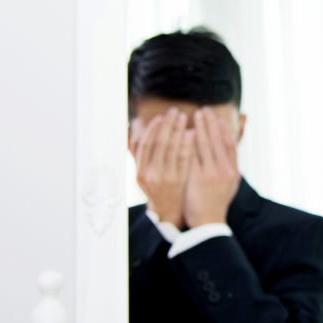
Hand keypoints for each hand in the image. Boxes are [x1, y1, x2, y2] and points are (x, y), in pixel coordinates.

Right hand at [134, 107, 194, 227]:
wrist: (167, 211)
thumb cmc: (155, 188)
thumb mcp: (142, 174)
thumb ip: (136, 155)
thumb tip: (130, 134)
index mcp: (140, 171)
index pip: (146, 145)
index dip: (153, 129)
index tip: (161, 117)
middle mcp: (150, 174)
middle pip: (160, 144)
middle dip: (168, 125)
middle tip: (175, 111)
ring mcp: (165, 178)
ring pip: (172, 150)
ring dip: (178, 131)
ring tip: (185, 117)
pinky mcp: (179, 181)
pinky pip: (184, 160)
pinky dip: (188, 145)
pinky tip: (192, 133)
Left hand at [183, 107, 240, 226]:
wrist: (208, 222)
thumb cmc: (217, 202)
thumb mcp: (231, 184)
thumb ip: (231, 166)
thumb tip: (230, 148)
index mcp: (234, 171)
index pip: (230, 144)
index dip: (223, 130)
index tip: (217, 118)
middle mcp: (224, 171)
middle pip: (216, 140)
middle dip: (210, 123)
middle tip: (203, 110)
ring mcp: (211, 174)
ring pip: (204, 145)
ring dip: (199, 128)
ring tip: (193, 116)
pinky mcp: (197, 179)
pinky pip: (191, 155)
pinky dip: (188, 142)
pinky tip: (184, 132)